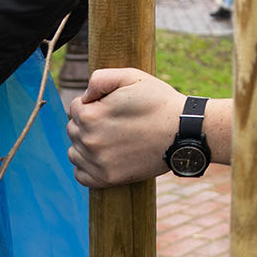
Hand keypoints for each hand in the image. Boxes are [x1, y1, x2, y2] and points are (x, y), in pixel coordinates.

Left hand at [66, 67, 183, 187]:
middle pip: (72, 130)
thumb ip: (100, 77)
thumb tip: (85, 94)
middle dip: (88, 123)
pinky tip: (103, 157)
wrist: (183, 132)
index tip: (110, 106)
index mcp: (91, 115)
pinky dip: (87, 167)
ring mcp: (98, 162)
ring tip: (109, 139)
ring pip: (74, 152)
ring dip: (85, 145)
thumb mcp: (132, 77)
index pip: (74, 107)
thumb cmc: (159, 102)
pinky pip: (81, 175)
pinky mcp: (107, 179)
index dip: (93, 103)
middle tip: (113, 121)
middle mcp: (89, 140)